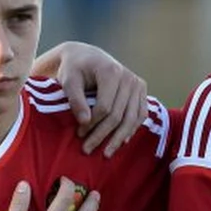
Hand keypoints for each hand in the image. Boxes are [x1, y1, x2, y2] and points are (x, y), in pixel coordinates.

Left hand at [52, 42, 147, 156]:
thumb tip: (84, 122)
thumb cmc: (74, 69)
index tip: (78, 134)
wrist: (86, 57)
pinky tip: (121, 142)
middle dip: (102, 135)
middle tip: (87, 150)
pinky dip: (131, 129)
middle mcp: (129, 77)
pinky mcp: (141, 90)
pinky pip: (140, 114)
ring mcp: (137, 84)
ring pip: (132, 118)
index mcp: (111, 71)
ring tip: (106, 154)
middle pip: (118, 115)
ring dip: (119, 138)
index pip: (105, 107)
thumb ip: (75, 100)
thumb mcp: (69, 81)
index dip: (92, 124)